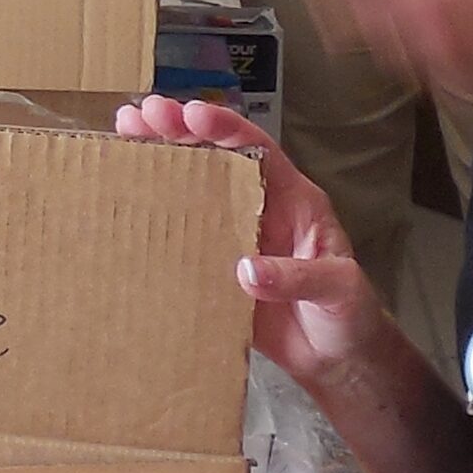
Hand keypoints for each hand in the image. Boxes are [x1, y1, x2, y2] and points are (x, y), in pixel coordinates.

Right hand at [114, 93, 388, 387]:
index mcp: (292, 199)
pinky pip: (180, 232)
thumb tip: (245, 270)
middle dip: (177, 131)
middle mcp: (257, 207)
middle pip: (214, 157)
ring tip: (124, 134)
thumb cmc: (348, 315)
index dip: (224, 129)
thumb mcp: (337, 290)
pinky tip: (124, 197)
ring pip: (191, 187)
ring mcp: (233, 234)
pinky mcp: (213, 265)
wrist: (334, 357)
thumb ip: (299, 277)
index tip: (190, 115)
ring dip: (158, 160)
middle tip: (138, 115)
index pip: (257, 151)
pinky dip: (151, 214)